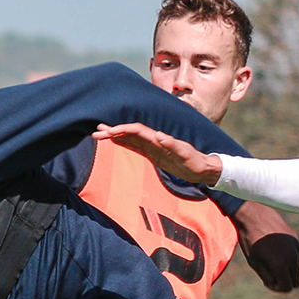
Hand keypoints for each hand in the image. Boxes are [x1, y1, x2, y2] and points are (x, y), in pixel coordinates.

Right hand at [92, 123, 222, 185]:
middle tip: (96, 132)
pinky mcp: (154, 154)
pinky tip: (115, 141)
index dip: (122, 130)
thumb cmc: (195, 162)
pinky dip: (124, 142)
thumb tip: (159, 135)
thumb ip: (172, 145)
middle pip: (130, 132)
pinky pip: (136, 146)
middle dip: (113, 131)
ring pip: (130, 138)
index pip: (137, 131)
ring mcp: (153, 147)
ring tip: (100, 133)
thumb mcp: (185, 155)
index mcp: (159, 139)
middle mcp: (154, 140)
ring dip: (115, 135)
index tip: (108, 132)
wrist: (202, 168)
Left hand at [231, 202, 298, 292]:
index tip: (267, 281)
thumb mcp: (254, 262)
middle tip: (270, 274)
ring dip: (285, 268)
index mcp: (280, 264)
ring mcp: (295, 246)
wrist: (253, 213)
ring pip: (295, 267)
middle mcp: (292, 256)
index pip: (287, 287)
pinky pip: (294, 254)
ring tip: (269, 258)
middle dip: (285, 281)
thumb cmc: (249, 239)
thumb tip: (277, 283)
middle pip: (296, 281)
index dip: (277, 288)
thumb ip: (267, 276)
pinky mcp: (295, 238)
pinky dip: (285, 256)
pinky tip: (272, 246)